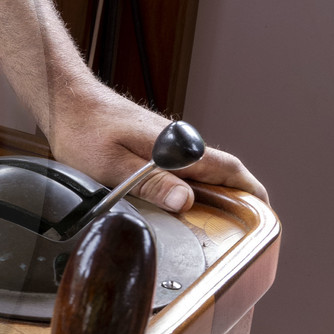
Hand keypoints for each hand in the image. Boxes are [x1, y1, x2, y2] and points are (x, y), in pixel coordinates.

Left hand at [50, 86, 266, 213]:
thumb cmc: (84, 131)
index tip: (264, 214)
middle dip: (239, 199)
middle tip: (243, 232)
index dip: (251, 192)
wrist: (69, 101)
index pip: (228, 168)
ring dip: (217, 194)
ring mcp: (169, 142)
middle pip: (222, 172)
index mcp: (175, 145)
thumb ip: (150, 184)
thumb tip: (186, 201)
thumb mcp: (111, 166)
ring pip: (204, 170)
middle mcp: (179, 141)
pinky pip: (186, 168)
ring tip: (218, 226)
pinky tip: (185, 206)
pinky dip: (196, 187)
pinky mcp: (157, 145)